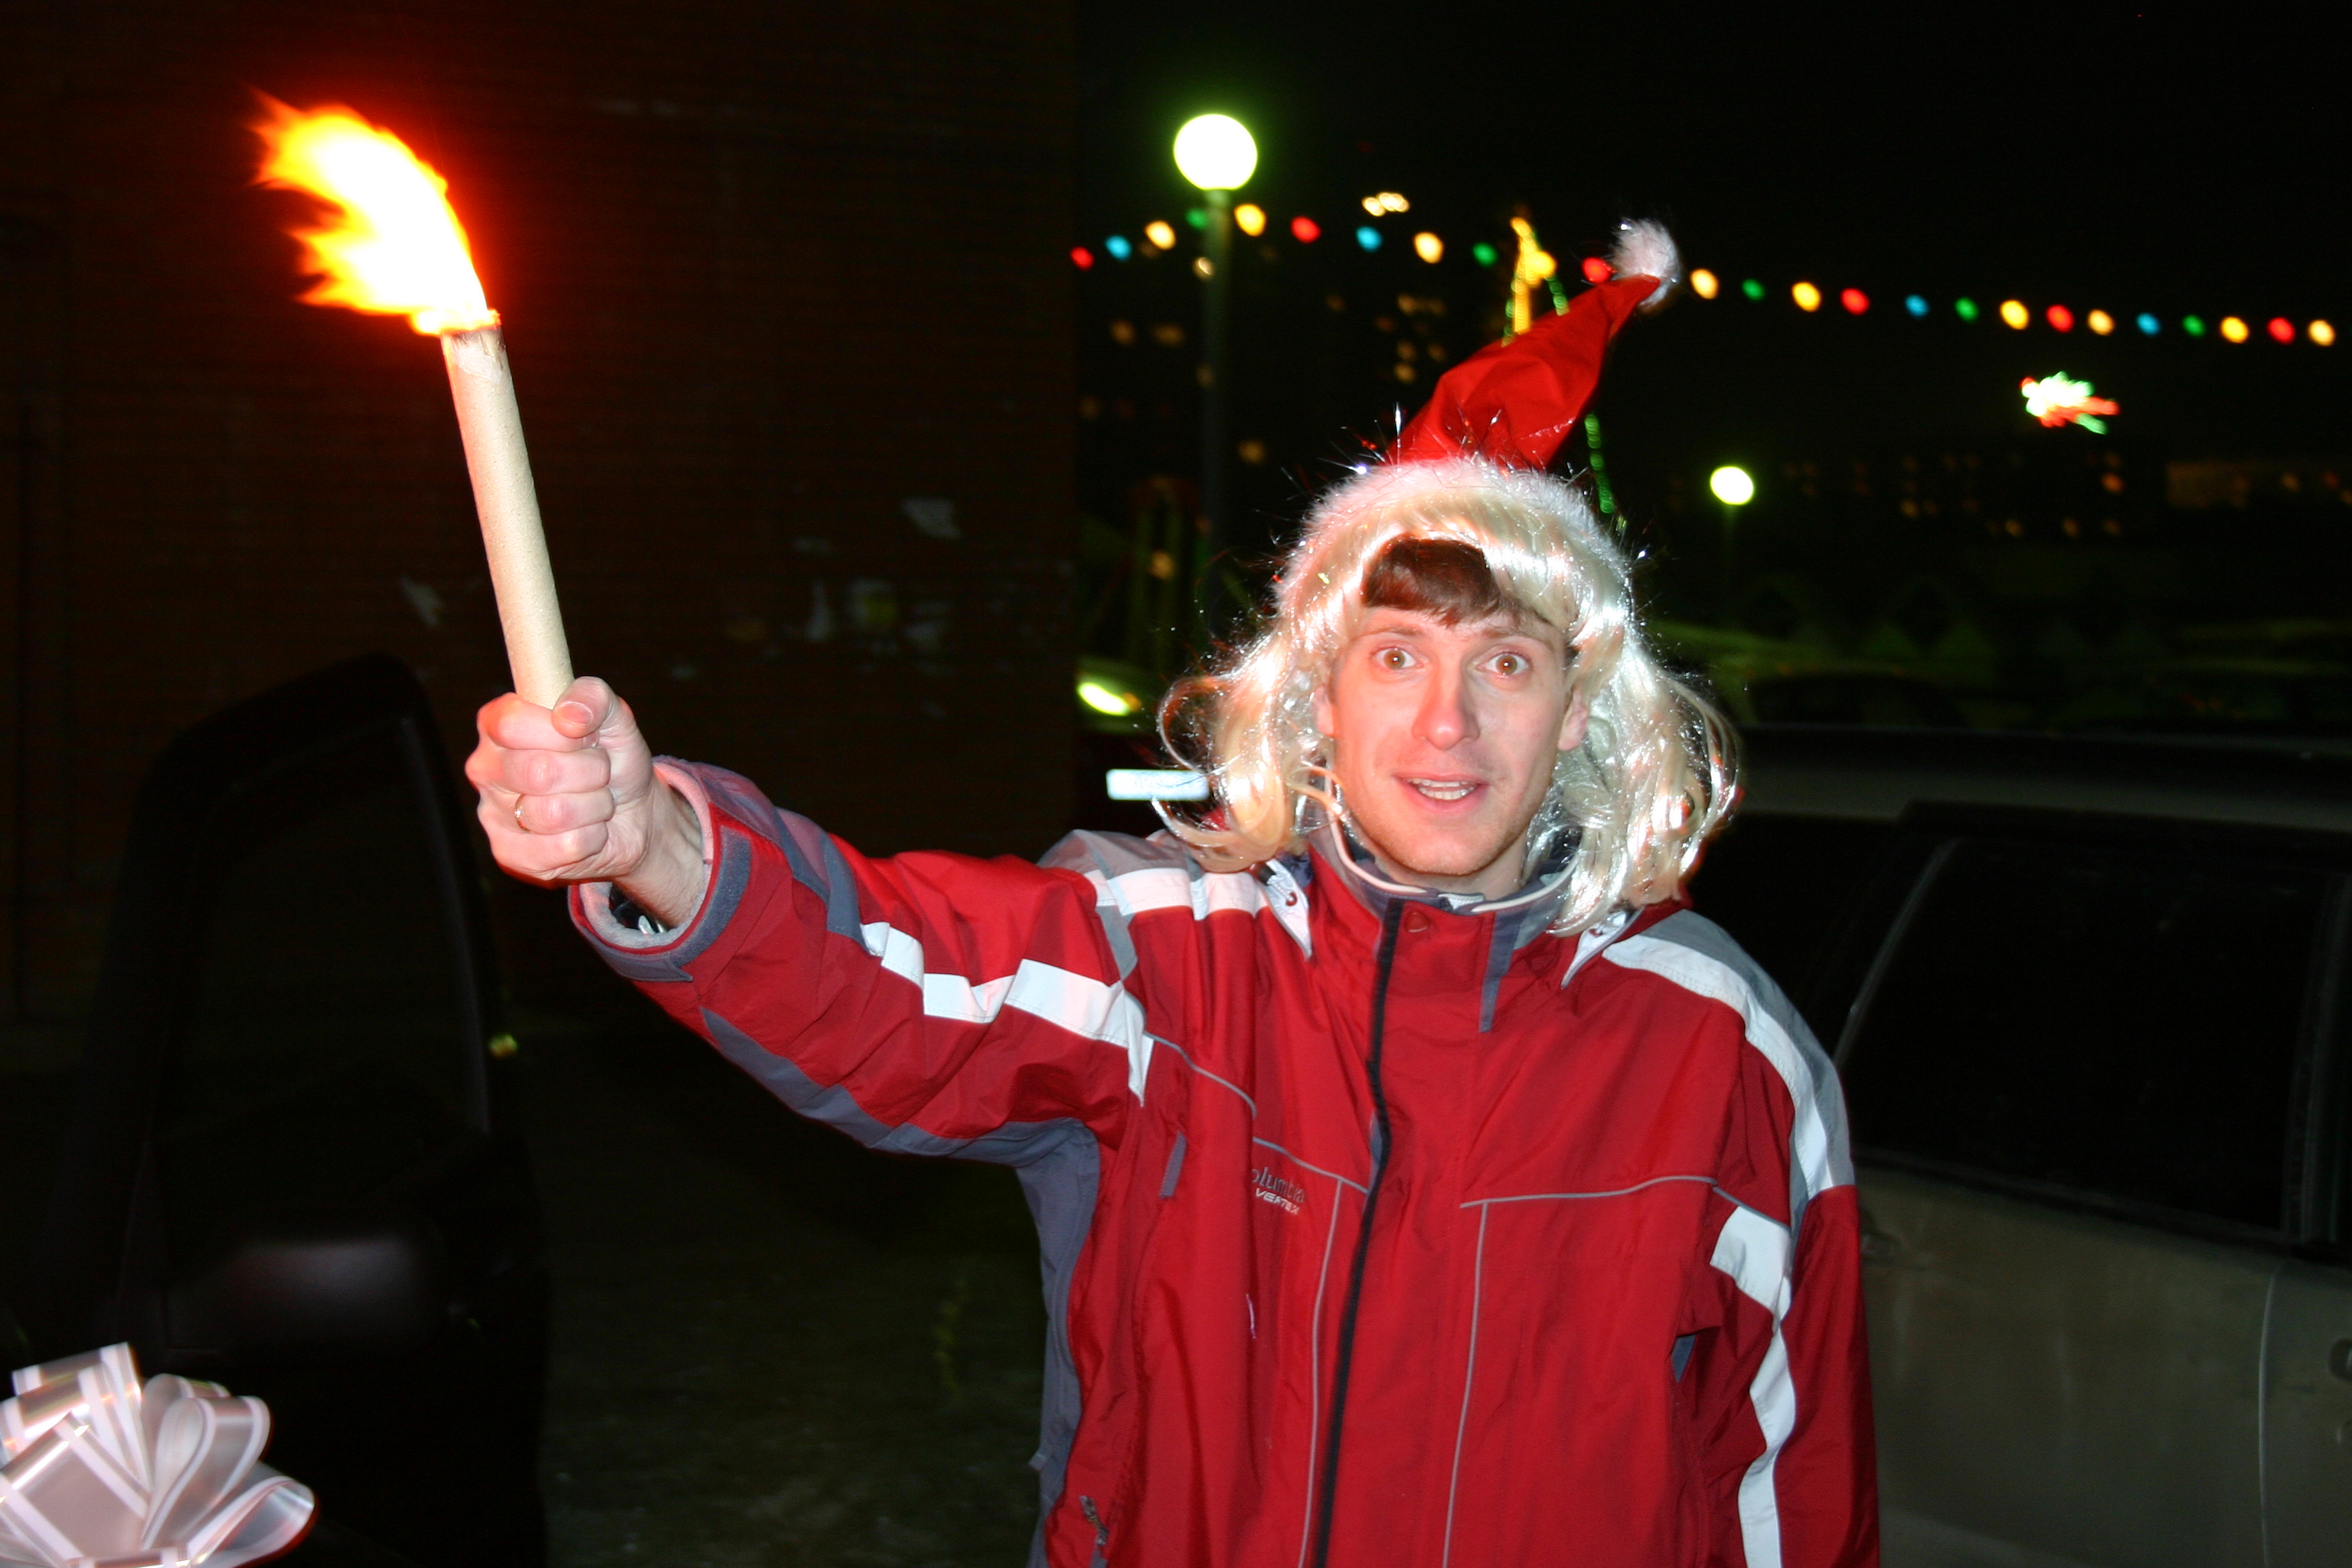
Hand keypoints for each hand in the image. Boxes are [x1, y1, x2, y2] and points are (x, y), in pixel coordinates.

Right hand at [466, 677, 705, 922]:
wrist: (634, 814)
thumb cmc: (612, 759)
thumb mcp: (614, 717)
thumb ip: (593, 697)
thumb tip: (568, 714)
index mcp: (498, 724)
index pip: (511, 723)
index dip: (561, 732)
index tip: (585, 736)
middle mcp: (486, 768)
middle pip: (538, 771)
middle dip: (590, 770)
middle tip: (599, 771)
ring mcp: (493, 814)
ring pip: (554, 813)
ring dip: (595, 806)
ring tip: (595, 800)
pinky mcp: (511, 855)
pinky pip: (564, 847)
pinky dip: (593, 837)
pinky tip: (588, 830)